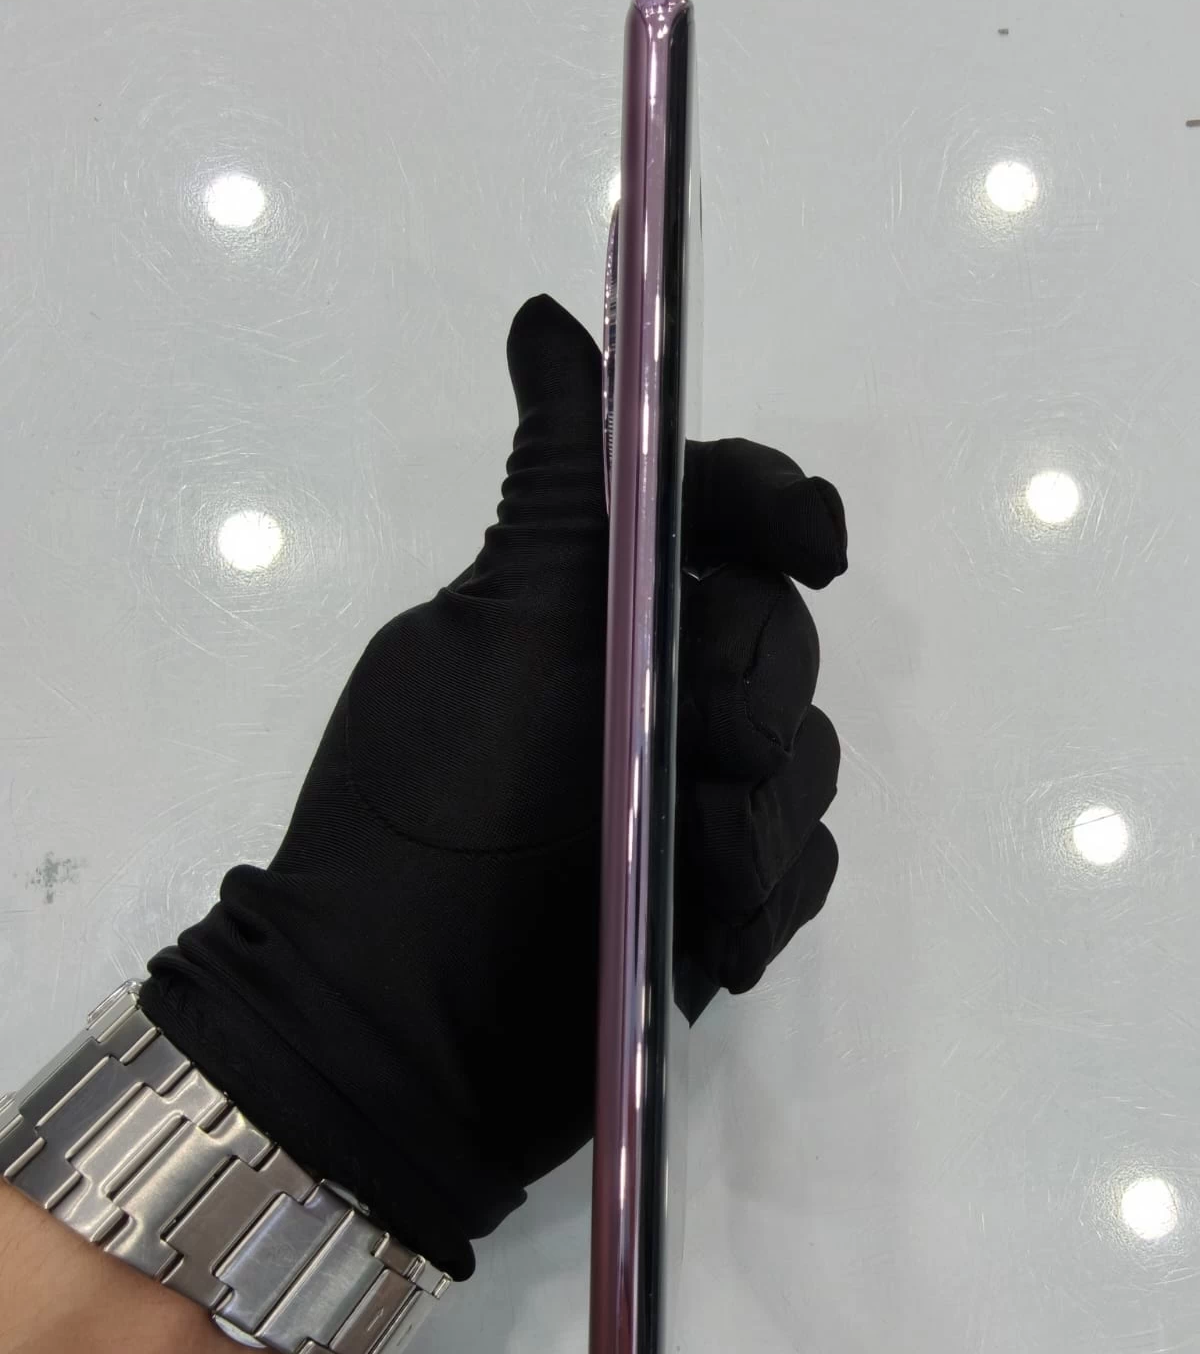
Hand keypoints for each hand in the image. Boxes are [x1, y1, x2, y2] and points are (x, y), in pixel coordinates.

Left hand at [140, 296, 846, 1278]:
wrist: (409, 1036)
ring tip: (697, 876)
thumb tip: (547, 318)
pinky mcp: (709, 894)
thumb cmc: (446, 817)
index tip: (816, 546)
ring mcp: (680, 795)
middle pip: (778, 634)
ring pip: (805, 758)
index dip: (776, 507)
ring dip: (764, 817)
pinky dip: (769, 897)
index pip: (712, 512)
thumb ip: (559, 488)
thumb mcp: (503, 633)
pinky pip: (800, 867)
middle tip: (703, 754)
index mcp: (586, 605)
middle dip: (758, 694)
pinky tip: (713, 938)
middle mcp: (641, 684)